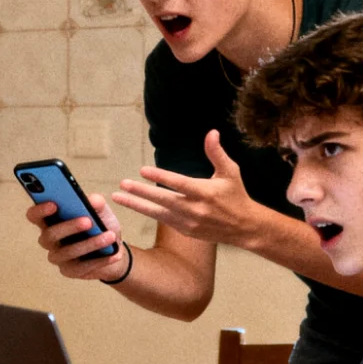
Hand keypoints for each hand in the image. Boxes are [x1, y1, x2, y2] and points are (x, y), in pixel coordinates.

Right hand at [25, 193, 128, 281]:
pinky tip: (114, 253)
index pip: (34, 215)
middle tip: (88, 221)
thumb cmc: (100, 225)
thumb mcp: (102, 211)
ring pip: (67, 252)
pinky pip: (82, 267)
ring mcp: (58, 257)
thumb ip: (97, 203)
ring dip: (90, 244)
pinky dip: (100, 260)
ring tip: (109, 236)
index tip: (54, 204)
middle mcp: (49, 240)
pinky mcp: (70, 271)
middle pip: (49, 235)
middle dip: (68, 227)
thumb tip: (93, 200)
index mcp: (50, 220)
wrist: (113, 249)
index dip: (39, 210)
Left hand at [113, 130, 261, 247]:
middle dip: (140, 193)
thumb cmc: (236, 195)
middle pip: (163, 200)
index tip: (143, 170)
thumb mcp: (230, 172)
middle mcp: (195, 209)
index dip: (160, 177)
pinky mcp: (186, 231)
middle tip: (122, 184)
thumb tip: (211, 132)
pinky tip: (134, 205)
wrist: (244, 227)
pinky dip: (148, 213)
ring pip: (158, 213)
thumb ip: (217, 153)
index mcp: (205, 193)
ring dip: (136, 205)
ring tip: (118, 197)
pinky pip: (163, 221)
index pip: (179, 184)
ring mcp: (189, 222)